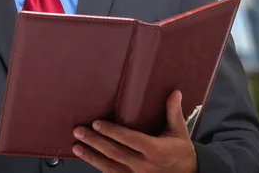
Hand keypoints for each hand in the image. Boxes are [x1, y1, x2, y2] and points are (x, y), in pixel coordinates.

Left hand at [72, 91, 197, 172]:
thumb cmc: (182, 153)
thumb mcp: (179, 132)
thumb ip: (173, 112)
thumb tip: (174, 92)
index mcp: (156, 151)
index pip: (130, 139)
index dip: (112, 132)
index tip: (97, 123)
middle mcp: (145, 166)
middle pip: (115, 153)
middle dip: (95, 142)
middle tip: (79, 131)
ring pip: (110, 167)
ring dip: (91, 157)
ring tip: (77, 146)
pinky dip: (99, 167)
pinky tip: (88, 159)